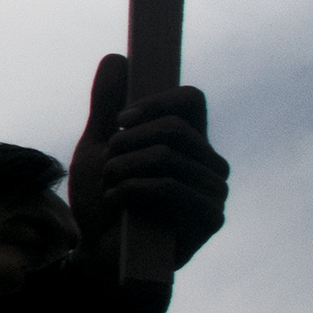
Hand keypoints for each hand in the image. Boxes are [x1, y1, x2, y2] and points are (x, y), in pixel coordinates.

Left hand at [68, 53, 227, 278]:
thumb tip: (118, 57)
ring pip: (166, 157)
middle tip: (107, 167)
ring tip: (109, 188)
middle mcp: (210, 162)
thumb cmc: (103, 201)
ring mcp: (214, 190)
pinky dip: (131, 191)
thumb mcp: (98, 148)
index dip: (154, 102)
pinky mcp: (211, 218)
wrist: (100, 255)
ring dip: (122, 171)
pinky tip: (118, 204)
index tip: (118, 122)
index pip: (190, 98)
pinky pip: (169, 187)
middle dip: (125, 145)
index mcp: (189, 140)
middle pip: (174, 127)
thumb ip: (107, 107)